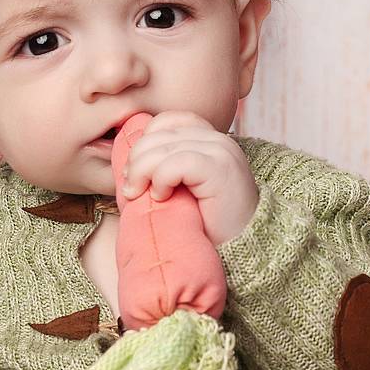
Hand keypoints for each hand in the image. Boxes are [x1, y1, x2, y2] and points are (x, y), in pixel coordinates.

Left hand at [118, 111, 258, 246]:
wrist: (243, 248)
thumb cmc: (209, 225)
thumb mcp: (182, 189)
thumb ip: (164, 167)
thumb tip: (127, 162)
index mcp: (210, 140)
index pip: (167, 121)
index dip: (144, 143)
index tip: (134, 174)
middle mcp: (217, 140)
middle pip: (159, 133)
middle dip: (136, 161)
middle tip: (131, 189)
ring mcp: (220, 151)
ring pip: (162, 147)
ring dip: (143, 172)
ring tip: (144, 197)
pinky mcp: (219, 168)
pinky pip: (175, 163)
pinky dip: (161, 180)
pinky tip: (163, 198)